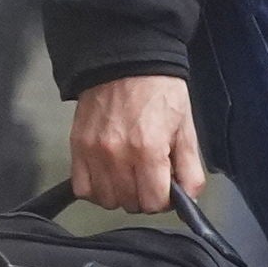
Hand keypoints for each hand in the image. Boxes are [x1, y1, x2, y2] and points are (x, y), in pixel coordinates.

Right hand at [70, 74, 204, 213]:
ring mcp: (93, 152)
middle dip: (145, 196)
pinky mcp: (77, 147)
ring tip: (130, 174)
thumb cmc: (160, 93)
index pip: (154, 202)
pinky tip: (109, 175)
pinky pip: (83, 188)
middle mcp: (117, 155)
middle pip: (131, 204)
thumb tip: (189, 200)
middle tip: (149, 176)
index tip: (166, 187)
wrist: (128, 62)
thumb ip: (190, 169)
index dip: (165, 199)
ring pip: (107, 200)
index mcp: (148, 149)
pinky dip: (96, 189)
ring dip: (121, 194)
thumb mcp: (186, 129)